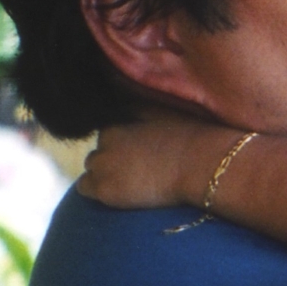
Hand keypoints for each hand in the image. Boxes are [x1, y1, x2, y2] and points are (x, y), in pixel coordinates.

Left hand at [78, 111, 247, 209]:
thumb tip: (130, 93)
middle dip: (112, 156)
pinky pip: (84, 188)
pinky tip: (118, 192)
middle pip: (100, 149)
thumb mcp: (165, 109)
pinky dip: (97, 190)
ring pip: (92, 167)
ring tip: (130, 181)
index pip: (108, 129)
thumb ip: (141, 105)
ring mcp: (103, 163)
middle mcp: (106, 137)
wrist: (201, 163)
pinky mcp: (104, 188)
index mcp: (121, 117)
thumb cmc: (192, 135)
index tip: (138, 151)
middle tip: (137, 167)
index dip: (122, 141)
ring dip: (105, 173)